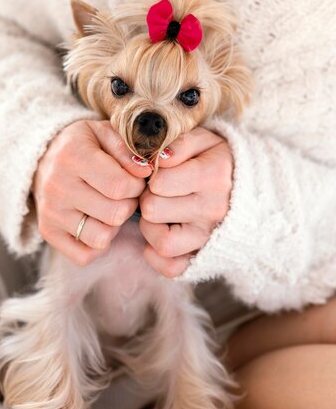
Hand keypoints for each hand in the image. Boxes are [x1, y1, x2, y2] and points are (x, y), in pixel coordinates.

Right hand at [32, 120, 151, 264]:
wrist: (40, 156)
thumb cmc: (81, 145)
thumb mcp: (103, 133)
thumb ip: (127, 150)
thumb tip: (146, 172)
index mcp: (73, 156)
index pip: (120, 186)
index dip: (137, 186)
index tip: (134, 180)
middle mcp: (58, 186)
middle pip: (115, 214)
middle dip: (129, 205)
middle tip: (123, 195)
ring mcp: (51, 212)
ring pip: (102, 238)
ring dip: (113, 226)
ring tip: (109, 208)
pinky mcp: (48, 232)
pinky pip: (84, 255)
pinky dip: (96, 245)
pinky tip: (96, 223)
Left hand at [139, 127, 232, 277]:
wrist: (259, 189)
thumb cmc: (222, 161)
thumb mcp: (206, 140)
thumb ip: (180, 144)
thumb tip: (159, 160)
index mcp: (213, 176)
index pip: (158, 182)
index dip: (151, 176)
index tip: (160, 173)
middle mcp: (213, 210)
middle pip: (153, 210)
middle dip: (148, 198)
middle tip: (157, 193)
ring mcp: (210, 236)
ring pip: (161, 242)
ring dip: (150, 227)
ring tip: (159, 213)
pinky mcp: (205, 257)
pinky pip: (172, 268)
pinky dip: (157, 257)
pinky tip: (160, 235)